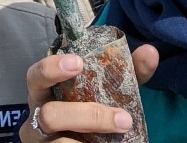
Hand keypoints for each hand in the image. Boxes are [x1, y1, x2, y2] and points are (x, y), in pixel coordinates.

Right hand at [18, 45, 157, 141]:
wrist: (79, 137)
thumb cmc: (89, 106)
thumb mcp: (105, 88)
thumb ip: (126, 72)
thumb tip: (150, 52)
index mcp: (44, 90)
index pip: (36, 75)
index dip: (52, 68)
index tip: (78, 63)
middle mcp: (37, 115)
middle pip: (51, 114)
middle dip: (89, 116)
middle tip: (123, 119)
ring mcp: (42, 141)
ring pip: (60, 142)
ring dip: (93, 139)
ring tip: (122, 134)